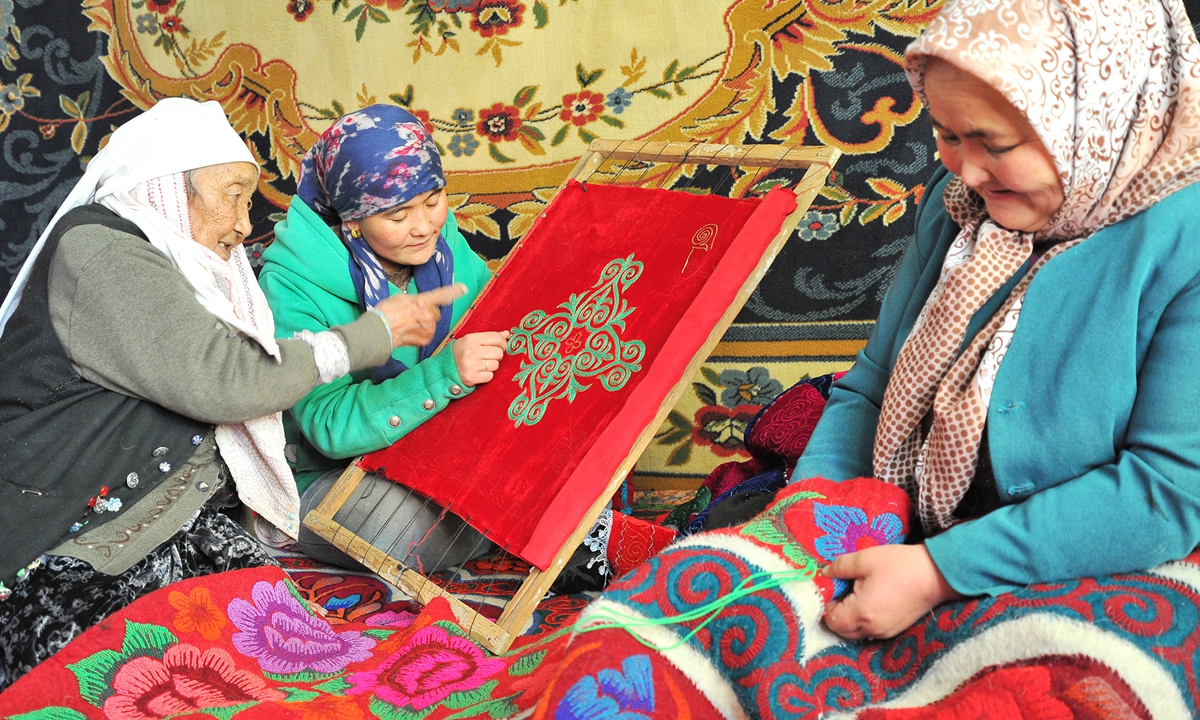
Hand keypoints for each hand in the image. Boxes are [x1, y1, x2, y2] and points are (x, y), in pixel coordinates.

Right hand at [372, 283, 466, 347]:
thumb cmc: (386, 312)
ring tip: (408, 324)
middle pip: (435, 312)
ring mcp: (428, 328)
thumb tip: (419, 304)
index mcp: (422, 301)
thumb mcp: (400, 298)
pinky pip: (428, 334)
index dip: (454, 291)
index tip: (463, 288)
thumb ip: (415, 300)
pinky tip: (409, 331)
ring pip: (432, 324)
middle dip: (428, 312)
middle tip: (412, 314)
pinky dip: (421, 333)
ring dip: (424, 323)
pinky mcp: (425, 339)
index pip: (442, 294)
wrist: (379, 331)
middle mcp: (428, 315)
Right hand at [453, 330, 510, 386]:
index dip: (503, 343)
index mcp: (470, 339)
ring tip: (482, 364)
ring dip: (492, 366)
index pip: (496, 338)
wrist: (443, 369)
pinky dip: (487, 375)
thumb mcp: (471, 341)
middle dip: (497, 355)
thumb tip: (507, 334)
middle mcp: (470, 352)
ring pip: (496, 365)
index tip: (501, 346)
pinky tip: (479, 372)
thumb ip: (489, 337)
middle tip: (490, 357)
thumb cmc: (460, 353)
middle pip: (498, 352)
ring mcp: (471, 365)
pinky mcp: (471, 378)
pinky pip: (490, 376)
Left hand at [820, 543, 961, 640]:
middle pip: (842, 631)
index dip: (826, 605)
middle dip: (836, 614)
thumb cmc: (899, 565)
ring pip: (856, 633)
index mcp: (861, 613)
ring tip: (854, 596)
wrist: (936, 575)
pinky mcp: (895, 630)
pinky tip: (869, 601)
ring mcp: (885, 632)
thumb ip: (839, 567)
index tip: (830, 589)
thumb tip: (824, 573)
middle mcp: (871, 629)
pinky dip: (863, 621)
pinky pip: (870, 631)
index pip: (831, 620)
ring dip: (849, 619)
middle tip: (840, 592)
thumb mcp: (865, 559)